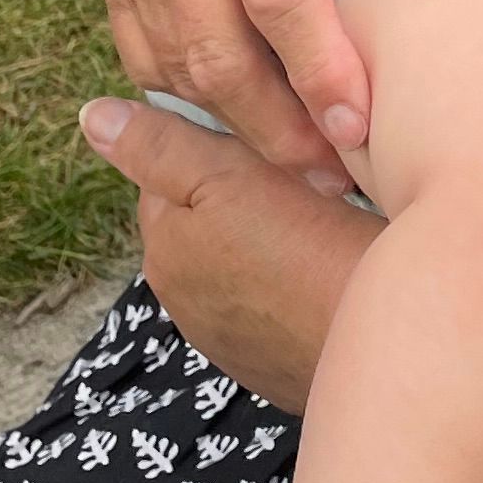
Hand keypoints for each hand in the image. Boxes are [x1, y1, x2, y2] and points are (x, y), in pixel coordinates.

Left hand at [79, 93, 370, 398]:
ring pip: (244, 259)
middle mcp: (186, 302)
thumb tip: (92, 117)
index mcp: (166, 249)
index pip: (173, 170)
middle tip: (306, 170)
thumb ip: (160, 146)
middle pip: (208, 216)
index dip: (221, 140)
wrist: (390, 345)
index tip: (270, 132)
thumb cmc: (311, 250)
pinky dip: (296, 279)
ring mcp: (233, 341)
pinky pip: (277, 302)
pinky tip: (334, 264)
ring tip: (328, 214)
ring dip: (272, 235)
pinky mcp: (278, 365)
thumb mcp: (229, 176)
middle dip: (244, 190)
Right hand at [81, 0, 482, 167]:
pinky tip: (229, 114)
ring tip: (296, 163)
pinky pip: (133, 38)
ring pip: (170, 57)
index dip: (317, 67)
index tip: (359, 124)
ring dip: (229, 122)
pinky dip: (176, 87)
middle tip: (335, 176)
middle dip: (275, 128)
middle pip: (217, 48)